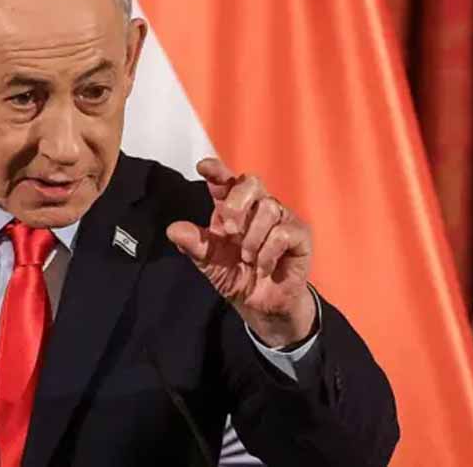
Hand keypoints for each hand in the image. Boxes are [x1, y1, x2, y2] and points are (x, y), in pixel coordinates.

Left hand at [166, 158, 315, 346]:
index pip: (226, 181)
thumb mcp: (209, 263)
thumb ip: (194, 245)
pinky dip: (267, 254)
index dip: (217, 170)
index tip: (203, 166)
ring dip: (252, 238)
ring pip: (268, 208)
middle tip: (228, 231)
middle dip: (236, 204)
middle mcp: (258, 206)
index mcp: (233, 208)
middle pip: (251, 182)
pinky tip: (263, 267)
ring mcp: (282, 218)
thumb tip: (173, 229)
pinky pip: (282, 233)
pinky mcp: (299, 235)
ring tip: (247, 258)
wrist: (261, 306)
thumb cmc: (237, 276)